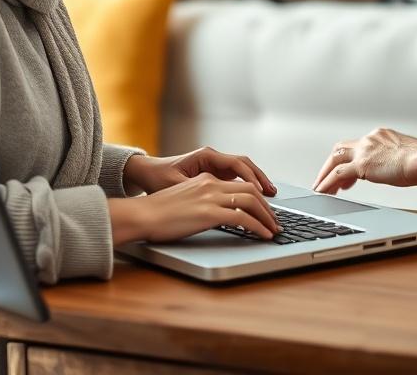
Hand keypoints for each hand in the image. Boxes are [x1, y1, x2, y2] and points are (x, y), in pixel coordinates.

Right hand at [108, 173, 280, 243]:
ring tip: (274, 230)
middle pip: (250, 190)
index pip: (239, 184)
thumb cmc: (156, 213)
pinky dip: (258, 227)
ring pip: (251, 202)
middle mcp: (210, 184)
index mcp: (204, 180)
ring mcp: (211, 197)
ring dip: (267, 217)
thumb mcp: (183, 200)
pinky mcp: (209, 212)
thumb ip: (201, 202)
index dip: (256, 197)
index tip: (264, 210)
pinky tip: (263, 235)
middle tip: (275, 221)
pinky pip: (242, 218)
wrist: (141, 215)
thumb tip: (215, 215)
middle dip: (267, 206)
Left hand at [123, 147, 276, 195]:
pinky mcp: (214, 174)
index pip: (236, 164)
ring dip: (256, 182)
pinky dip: (247, 186)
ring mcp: (215, 165)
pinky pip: (236, 178)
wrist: (147, 173)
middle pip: (244, 166)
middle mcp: (213, 158)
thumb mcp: (176, 185)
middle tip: (272, 195)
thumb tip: (217, 199)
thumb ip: (196, 190)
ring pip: (242, 171)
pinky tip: (255, 198)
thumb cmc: (158, 179)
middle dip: (260, 179)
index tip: (261, 193)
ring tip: (270, 196)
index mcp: (206, 156)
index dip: (251, 179)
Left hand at [312, 127, 416, 194]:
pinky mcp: (361, 165)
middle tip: (325, 179)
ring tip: (320, 188)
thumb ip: (399, 161)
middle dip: (330, 164)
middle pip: (340, 149)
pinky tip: (323, 192)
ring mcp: (364, 151)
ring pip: (334, 160)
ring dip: (325, 175)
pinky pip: (337, 174)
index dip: (349, 159)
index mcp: (380, 136)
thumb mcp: (408, 157)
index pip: (357, 146)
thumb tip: (403, 170)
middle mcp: (369, 140)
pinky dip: (327, 183)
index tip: (347, 173)